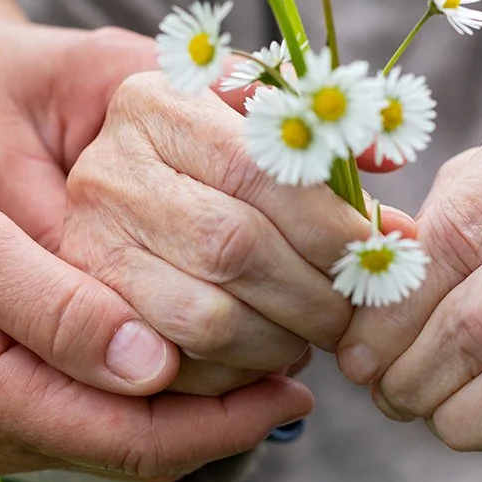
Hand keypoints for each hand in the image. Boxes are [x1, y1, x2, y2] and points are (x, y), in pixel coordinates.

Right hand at [0, 142, 311, 478]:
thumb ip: (58, 309)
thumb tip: (152, 365)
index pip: (138, 439)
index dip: (228, 423)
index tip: (296, 390)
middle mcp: (1, 427)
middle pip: (141, 445)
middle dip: (228, 420)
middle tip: (302, 373)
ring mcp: (0, 417)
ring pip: (124, 430)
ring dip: (199, 404)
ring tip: (267, 358)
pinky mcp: (2, 392)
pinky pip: (97, 407)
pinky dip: (156, 386)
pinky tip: (190, 345)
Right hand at [61, 72, 397, 394]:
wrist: (123, 179)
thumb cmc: (214, 152)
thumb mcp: (256, 122)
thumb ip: (320, 142)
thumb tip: (391, 186)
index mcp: (158, 106)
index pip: (258, 169)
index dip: (328, 224)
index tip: (374, 254)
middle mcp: (111, 170)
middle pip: (233, 247)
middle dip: (312, 293)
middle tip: (354, 311)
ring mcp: (90, 244)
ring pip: (204, 317)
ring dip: (279, 342)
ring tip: (313, 335)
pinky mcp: (91, 314)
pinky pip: (175, 366)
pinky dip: (236, 376)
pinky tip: (265, 357)